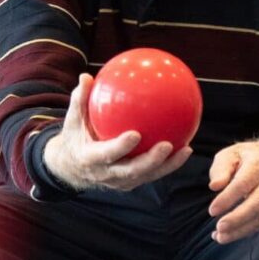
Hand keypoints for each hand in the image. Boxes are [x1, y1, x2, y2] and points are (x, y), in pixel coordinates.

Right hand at [43, 73, 191, 191]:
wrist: (72, 168)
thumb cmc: (75, 137)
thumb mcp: (73, 120)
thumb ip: (80, 100)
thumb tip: (87, 77)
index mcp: (90, 158)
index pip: (106, 154)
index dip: (120, 147)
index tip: (135, 134)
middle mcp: (106, 174)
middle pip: (131, 171)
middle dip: (150, 160)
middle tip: (167, 145)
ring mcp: (120, 181)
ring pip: (147, 176)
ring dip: (168, 165)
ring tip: (186, 150)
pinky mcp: (131, 182)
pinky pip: (152, 174)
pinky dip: (169, 164)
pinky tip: (186, 148)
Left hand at [207, 138, 258, 243]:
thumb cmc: (246, 156)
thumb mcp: (230, 154)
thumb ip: (221, 168)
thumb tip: (214, 186)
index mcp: (258, 163)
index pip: (244, 183)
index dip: (228, 198)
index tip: (212, 210)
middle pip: (257, 202)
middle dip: (238, 218)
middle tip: (219, 228)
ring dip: (240, 229)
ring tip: (220, 237)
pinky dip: (245, 231)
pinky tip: (227, 235)